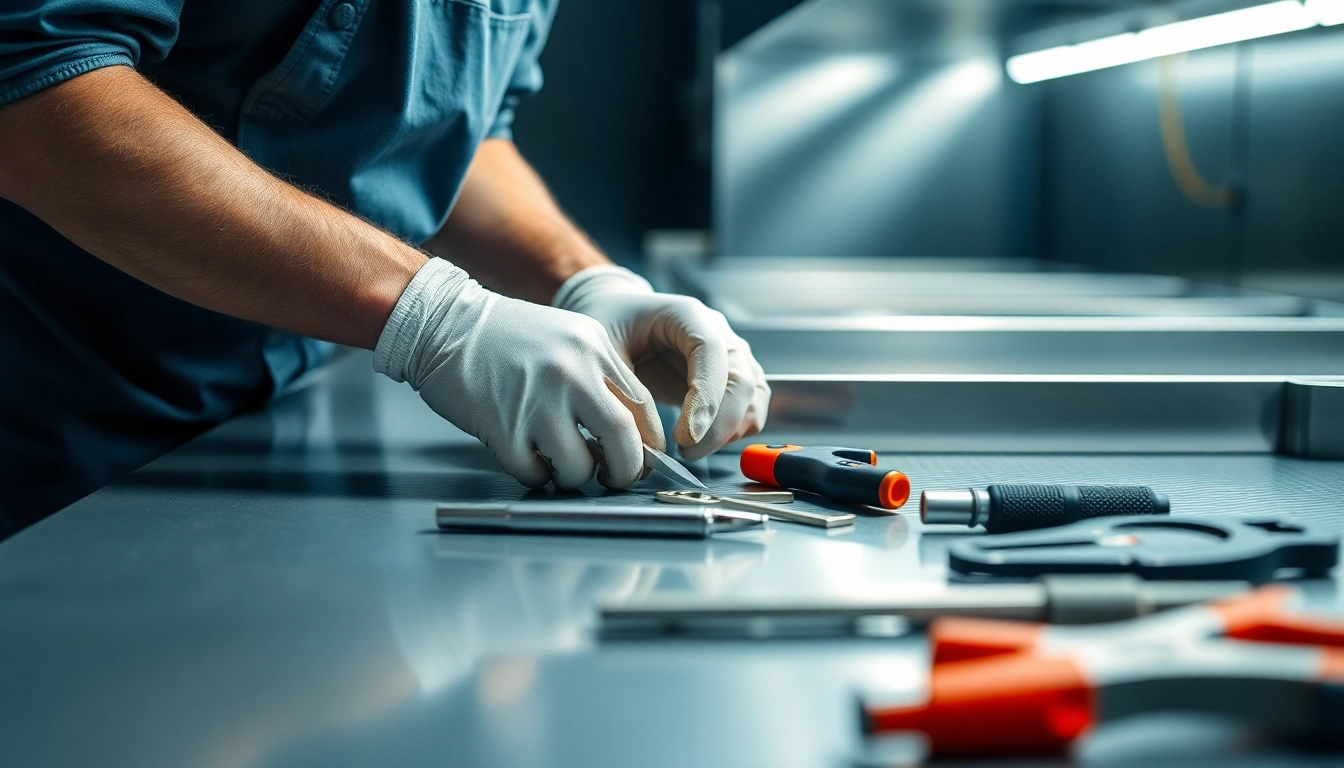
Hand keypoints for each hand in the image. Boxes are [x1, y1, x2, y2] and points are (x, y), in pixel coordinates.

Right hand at [374, 259, 662, 488]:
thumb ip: (600, 376)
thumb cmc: (506, 337)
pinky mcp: (504, 427)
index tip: (640, 458)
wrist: (445, 323)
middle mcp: (573, 372)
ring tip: (562, 466)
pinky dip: (536, 475)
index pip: (642, 406)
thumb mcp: (568, 337)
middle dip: (625, 470)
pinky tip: (528, 458)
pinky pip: (534, 473)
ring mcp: (538, 400)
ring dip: (574, 477)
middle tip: (614, 478)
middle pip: (623, 439)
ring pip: (579, 467)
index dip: (646, 442)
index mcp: (595, 348)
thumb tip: (626, 433)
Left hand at [553, 266, 770, 460]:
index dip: (706, 396)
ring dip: (732, 429)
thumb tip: (645, 440)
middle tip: (687, 452)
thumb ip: (624, 391)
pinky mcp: (726, 380)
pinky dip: (736, 430)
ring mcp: (727, 356)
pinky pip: (748, 406)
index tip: (687, 436)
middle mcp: (717, 332)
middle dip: (720, 424)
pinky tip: (707, 444)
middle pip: (741, 378)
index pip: (712, 351)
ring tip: (694, 450)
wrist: (616, 320)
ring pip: (751, 395)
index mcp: (687, 314)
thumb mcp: (602, 350)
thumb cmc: (610, 325)